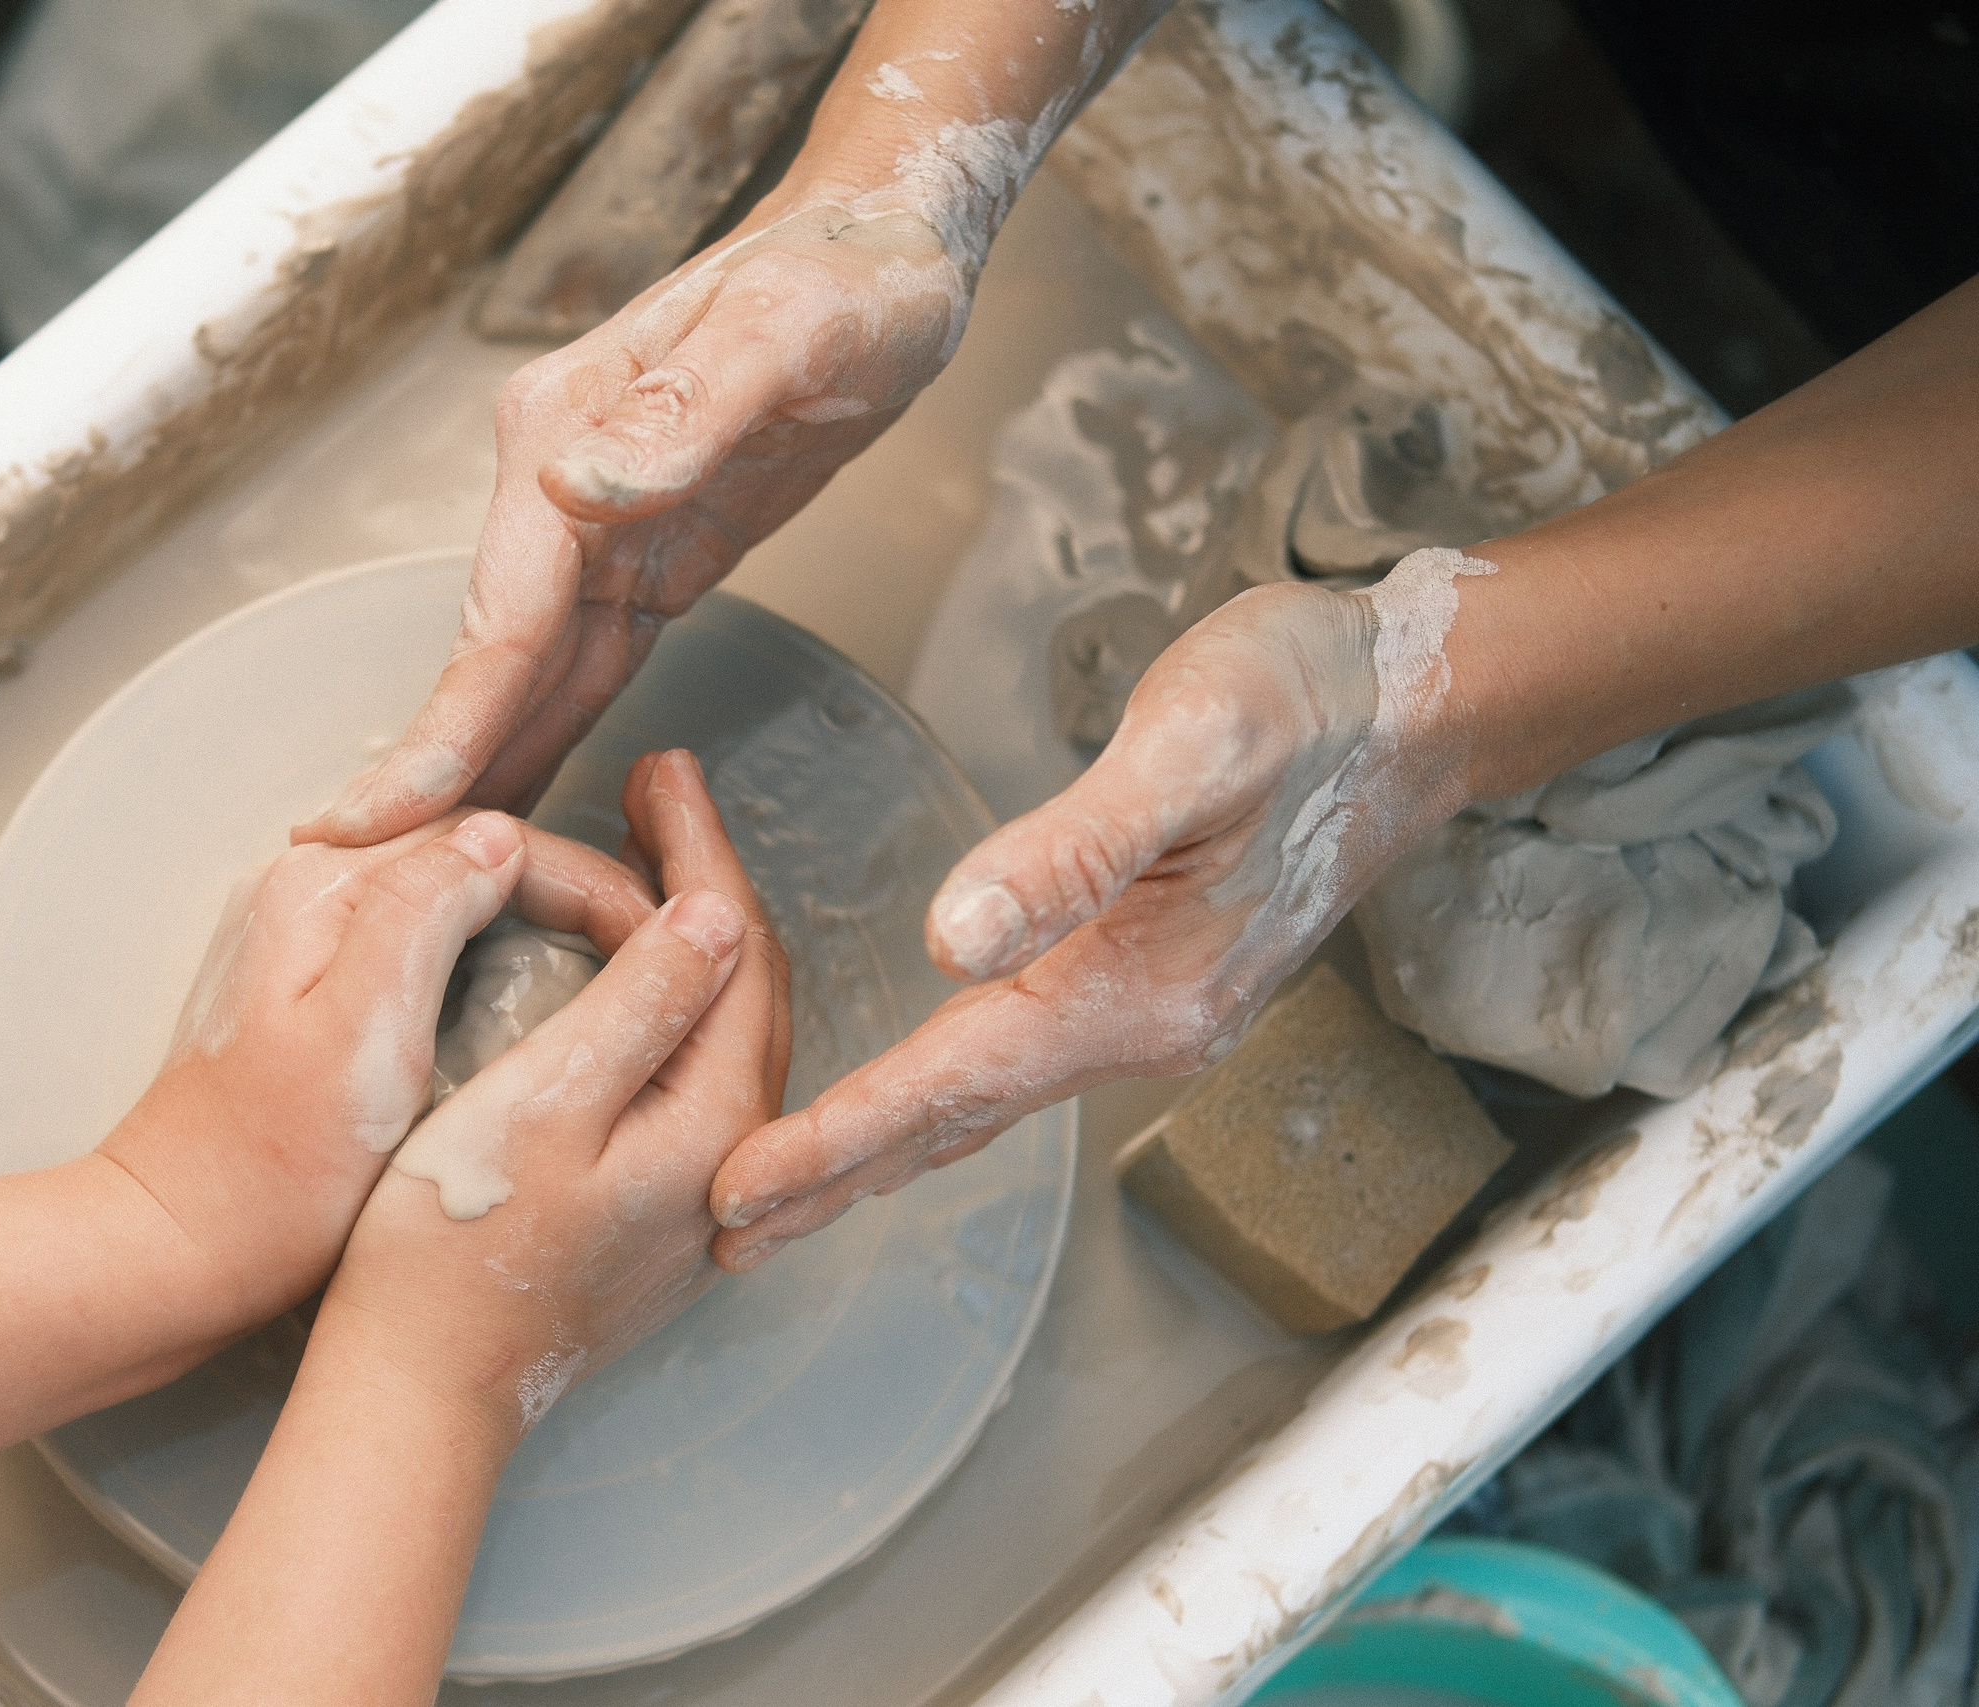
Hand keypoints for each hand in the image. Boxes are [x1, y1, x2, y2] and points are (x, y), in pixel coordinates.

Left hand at [98, 808, 658, 1326]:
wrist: (181, 1251)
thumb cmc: (270, 1174)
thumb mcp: (358, 1039)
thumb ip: (420, 916)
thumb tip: (498, 833)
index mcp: (323, 885)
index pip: (493, 839)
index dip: (593, 885)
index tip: (661, 947)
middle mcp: (312, 887)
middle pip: (479, 855)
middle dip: (581, 894)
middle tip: (665, 957)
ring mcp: (313, 935)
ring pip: (463, 894)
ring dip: (549, 919)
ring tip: (627, 973)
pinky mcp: (319, 986)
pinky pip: (436, 938)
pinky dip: (504, 953)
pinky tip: (548, 1000)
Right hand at [297, 200, 968, 845]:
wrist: (886, 246)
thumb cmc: (843, 279)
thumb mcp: (779, 335)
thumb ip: (680, 413)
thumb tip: (573, 486)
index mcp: (564, 438)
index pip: (494, 618)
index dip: (441, 732)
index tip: (376, 820)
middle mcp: (560, 486)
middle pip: (486, 660)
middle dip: (426, 773)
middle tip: (352, 881)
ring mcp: (597, 522)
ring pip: (522, 673)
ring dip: (473, 768)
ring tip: (414, 873)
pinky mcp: (649, 554)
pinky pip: (580, 665)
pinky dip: (541, 733)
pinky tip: (513, 798)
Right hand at [320, 749, 790, 1438]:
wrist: (419, 1389)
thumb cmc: (454, 1249)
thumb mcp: (545, 1105)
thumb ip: (640, 1005)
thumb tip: (714, 911)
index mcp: (718, 1123)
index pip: (736, 947)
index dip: (700, 845)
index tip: (662, 768)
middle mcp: (734, 1161)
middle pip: (747, 984)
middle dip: (706, 876)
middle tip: (657, 788)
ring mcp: (702, 1193)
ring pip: (725, 1028)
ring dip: (694, 934)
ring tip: (648, 856)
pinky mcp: (661, 1211)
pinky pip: (694, 1071)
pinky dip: (672, 997)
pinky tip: (632, 970)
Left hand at [709, 576, 1476, 1268]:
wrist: (1416, 706)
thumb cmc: (1304, 705)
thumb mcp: (1190, 748)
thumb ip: (1073, 850)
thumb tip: (953, 936)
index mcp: (1136, 988)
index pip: (953, 1081)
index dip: (839, 1137)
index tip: (741, 1193)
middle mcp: (1144, 1025)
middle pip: (957, 1118)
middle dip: (838, 1177)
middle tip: (723, 1238)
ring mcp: (1154, 1011)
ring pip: (985, 1098)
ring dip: (882, 1151)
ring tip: (785, 1197)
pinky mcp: (1155, 979)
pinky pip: (1019, 1061)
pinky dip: (940, 1099)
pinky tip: (909, 1107)